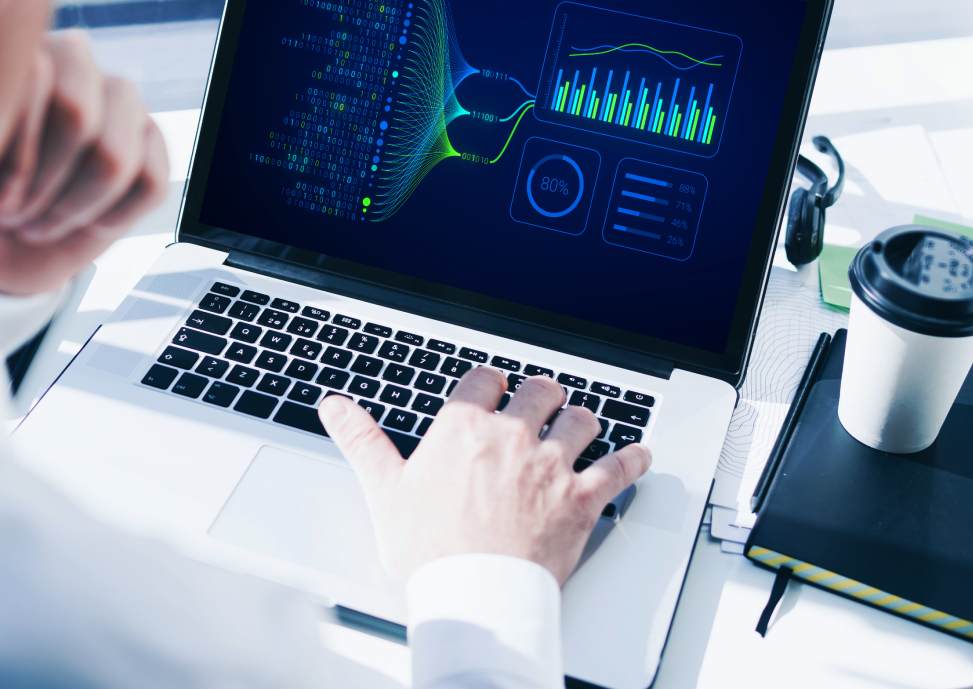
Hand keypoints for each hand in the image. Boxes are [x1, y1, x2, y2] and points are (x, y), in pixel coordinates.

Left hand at [0, 31, 168, 294]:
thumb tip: (1, 88)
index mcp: (16, 48)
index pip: (35, 79)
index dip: (14, 158)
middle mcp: (73, 62)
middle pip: (76, 116)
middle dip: (40, 186)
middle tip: (9, 214)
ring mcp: (117, 102)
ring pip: (115, 156)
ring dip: (70, 208)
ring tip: (37, 221)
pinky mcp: (148, 145)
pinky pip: (150, 182)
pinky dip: (109, 217)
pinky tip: (76, 220)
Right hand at [321, 368, 650, 584]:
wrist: (474, 594)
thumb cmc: (430, 549)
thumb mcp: (384, 490)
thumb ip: (361, 440)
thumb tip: (335, 407)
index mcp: (465, 428)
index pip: (485, 379)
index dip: (489, 383)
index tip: (491, 389)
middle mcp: (514, 436)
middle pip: (539, 391)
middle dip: (539, 394)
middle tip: (538, 402)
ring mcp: (553, 466)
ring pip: (581, 420)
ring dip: (581, 419)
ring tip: (578, 423)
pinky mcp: (583, 499)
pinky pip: (619, 468)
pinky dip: (631, 459)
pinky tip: (637, 455)